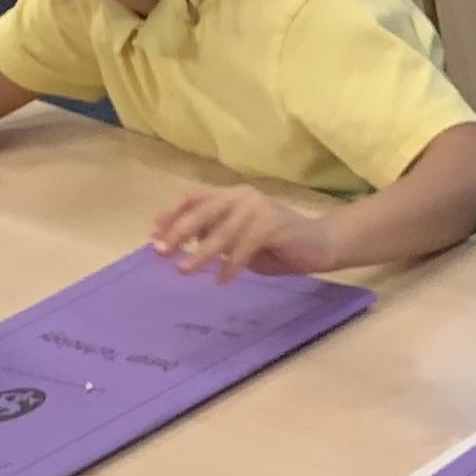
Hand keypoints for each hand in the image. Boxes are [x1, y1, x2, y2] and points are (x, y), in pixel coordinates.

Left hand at [152, 184, 337, 276]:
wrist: (320, 245)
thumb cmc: (277, 244)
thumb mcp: (237, 238)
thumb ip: (213, 234)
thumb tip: (179, 241)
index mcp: (232, 194)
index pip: (193, 197)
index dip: (171, 214)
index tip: (155, 234)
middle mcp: (242, 196)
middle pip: (201, 210)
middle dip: (178, 232)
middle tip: (162, 252)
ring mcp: (259, 209)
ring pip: (220, 232)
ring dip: (200, 254)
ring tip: (185, 270)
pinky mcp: (273, 225)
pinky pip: (243, 248)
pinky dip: (230, 266)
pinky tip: (222, 280)